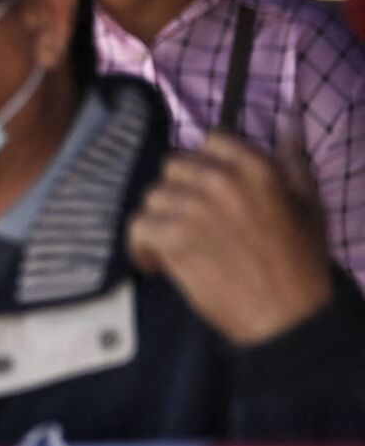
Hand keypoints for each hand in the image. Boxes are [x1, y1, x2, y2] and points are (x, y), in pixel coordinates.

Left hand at [128, 133, 332, 345]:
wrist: (287, 316)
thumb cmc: (301, 264)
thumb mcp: (309, 206)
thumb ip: (293, 164)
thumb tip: (288, 130)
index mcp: (256, 168)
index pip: (211, 140)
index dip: (205, 164)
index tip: (206, 185)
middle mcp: (221, 181)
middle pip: (173, 167)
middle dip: (177, 192)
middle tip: (187, 219)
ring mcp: (193, 209)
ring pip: (152, 197)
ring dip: (158, 221)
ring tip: (173, 244)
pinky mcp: (172, 239)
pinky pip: (137, 227)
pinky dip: (139, 247)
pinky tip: (154, 262)